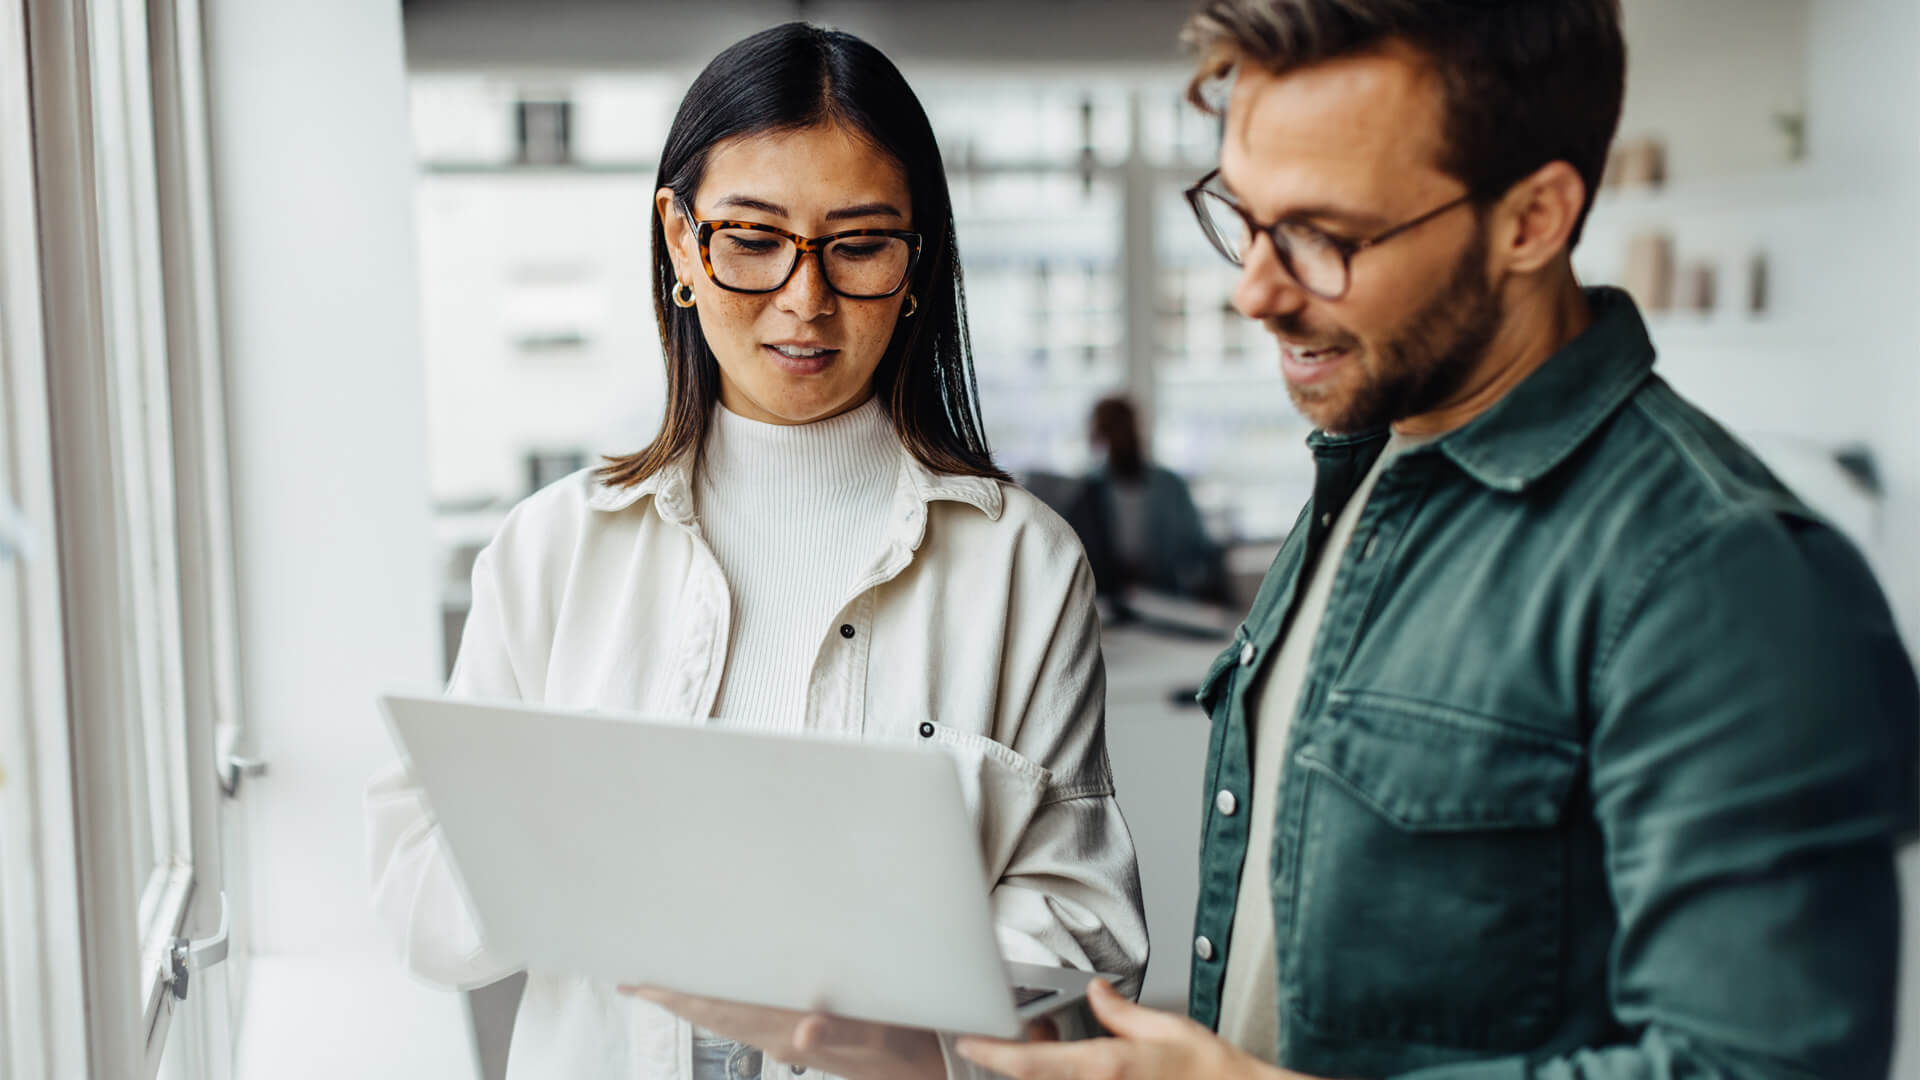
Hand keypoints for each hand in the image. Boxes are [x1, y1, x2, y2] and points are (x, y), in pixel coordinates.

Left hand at [619, 985, 945, 1079]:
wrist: (934, 1076)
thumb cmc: (910, 1050)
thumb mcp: (884, 1036)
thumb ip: (844, 1034)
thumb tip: (804, 1031)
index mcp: (790, 1030)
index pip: (721, 1009)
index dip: (679, 995)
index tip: (640, 981)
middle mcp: (782, 1036)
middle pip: (714, 1014)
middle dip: (673, 996)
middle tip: (632, 978)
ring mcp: (791, 1039)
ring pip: (728, 1018)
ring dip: (694, 1001)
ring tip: (664, 984)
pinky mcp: (806, 1037)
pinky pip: (751, 1019)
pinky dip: (726, 1005)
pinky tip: (722, 995)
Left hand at [955, 979, 1325, 1079]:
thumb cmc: (1213, 1073)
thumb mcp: (1167, 1029)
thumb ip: (1123, 1012)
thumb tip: (1097, 993)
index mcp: (1107, 1066)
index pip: (1032, 1064)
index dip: (994, 1054)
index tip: (969, 1043)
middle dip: (1020, 1060)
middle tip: (1022, 1035)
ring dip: (1047, 1068)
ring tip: (1057, 1043)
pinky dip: (1068, 1075)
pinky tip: (1083, 1062)